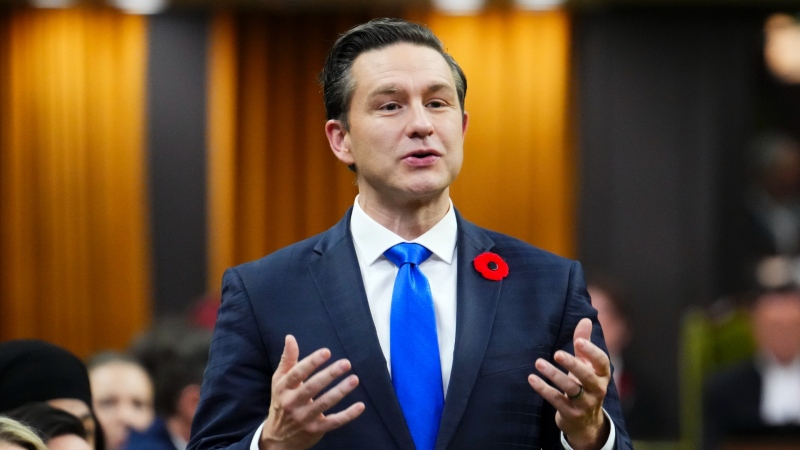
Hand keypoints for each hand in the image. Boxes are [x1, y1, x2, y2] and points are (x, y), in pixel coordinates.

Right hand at [259, 335, 364, 449]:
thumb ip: (287, 359)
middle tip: (346, 363)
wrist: (277, 438)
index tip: (327, 352)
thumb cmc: (281, 402)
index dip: (312, 362)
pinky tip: (360, 406)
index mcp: (284, 388)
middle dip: (330, 374)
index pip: (298, 373)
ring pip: (325, 403)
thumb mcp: (279, 381)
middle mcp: (293, 403)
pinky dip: (348, 415)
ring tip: (354, 379)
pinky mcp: (316, 429)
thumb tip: (290, 337)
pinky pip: (334, 422)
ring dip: (340, 391)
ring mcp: (304, 418)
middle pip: (312, 387)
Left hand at [527, 318, 610, 449]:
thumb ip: (584, 343)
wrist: (586, 422)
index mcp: (602, 375)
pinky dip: (543, 389)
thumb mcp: (587, 365)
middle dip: (572, 364)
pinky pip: (556, 400)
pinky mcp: (570, 413)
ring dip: (553, 375)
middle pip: (586, 375)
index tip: (578, 341)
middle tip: (557, 353)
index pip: (601, 361)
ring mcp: (584, 403)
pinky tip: (532, 379)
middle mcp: (597, 389)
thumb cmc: (584, 385)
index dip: (591, 351)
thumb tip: (585, 319)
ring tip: (539, 363)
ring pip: (570, 388)